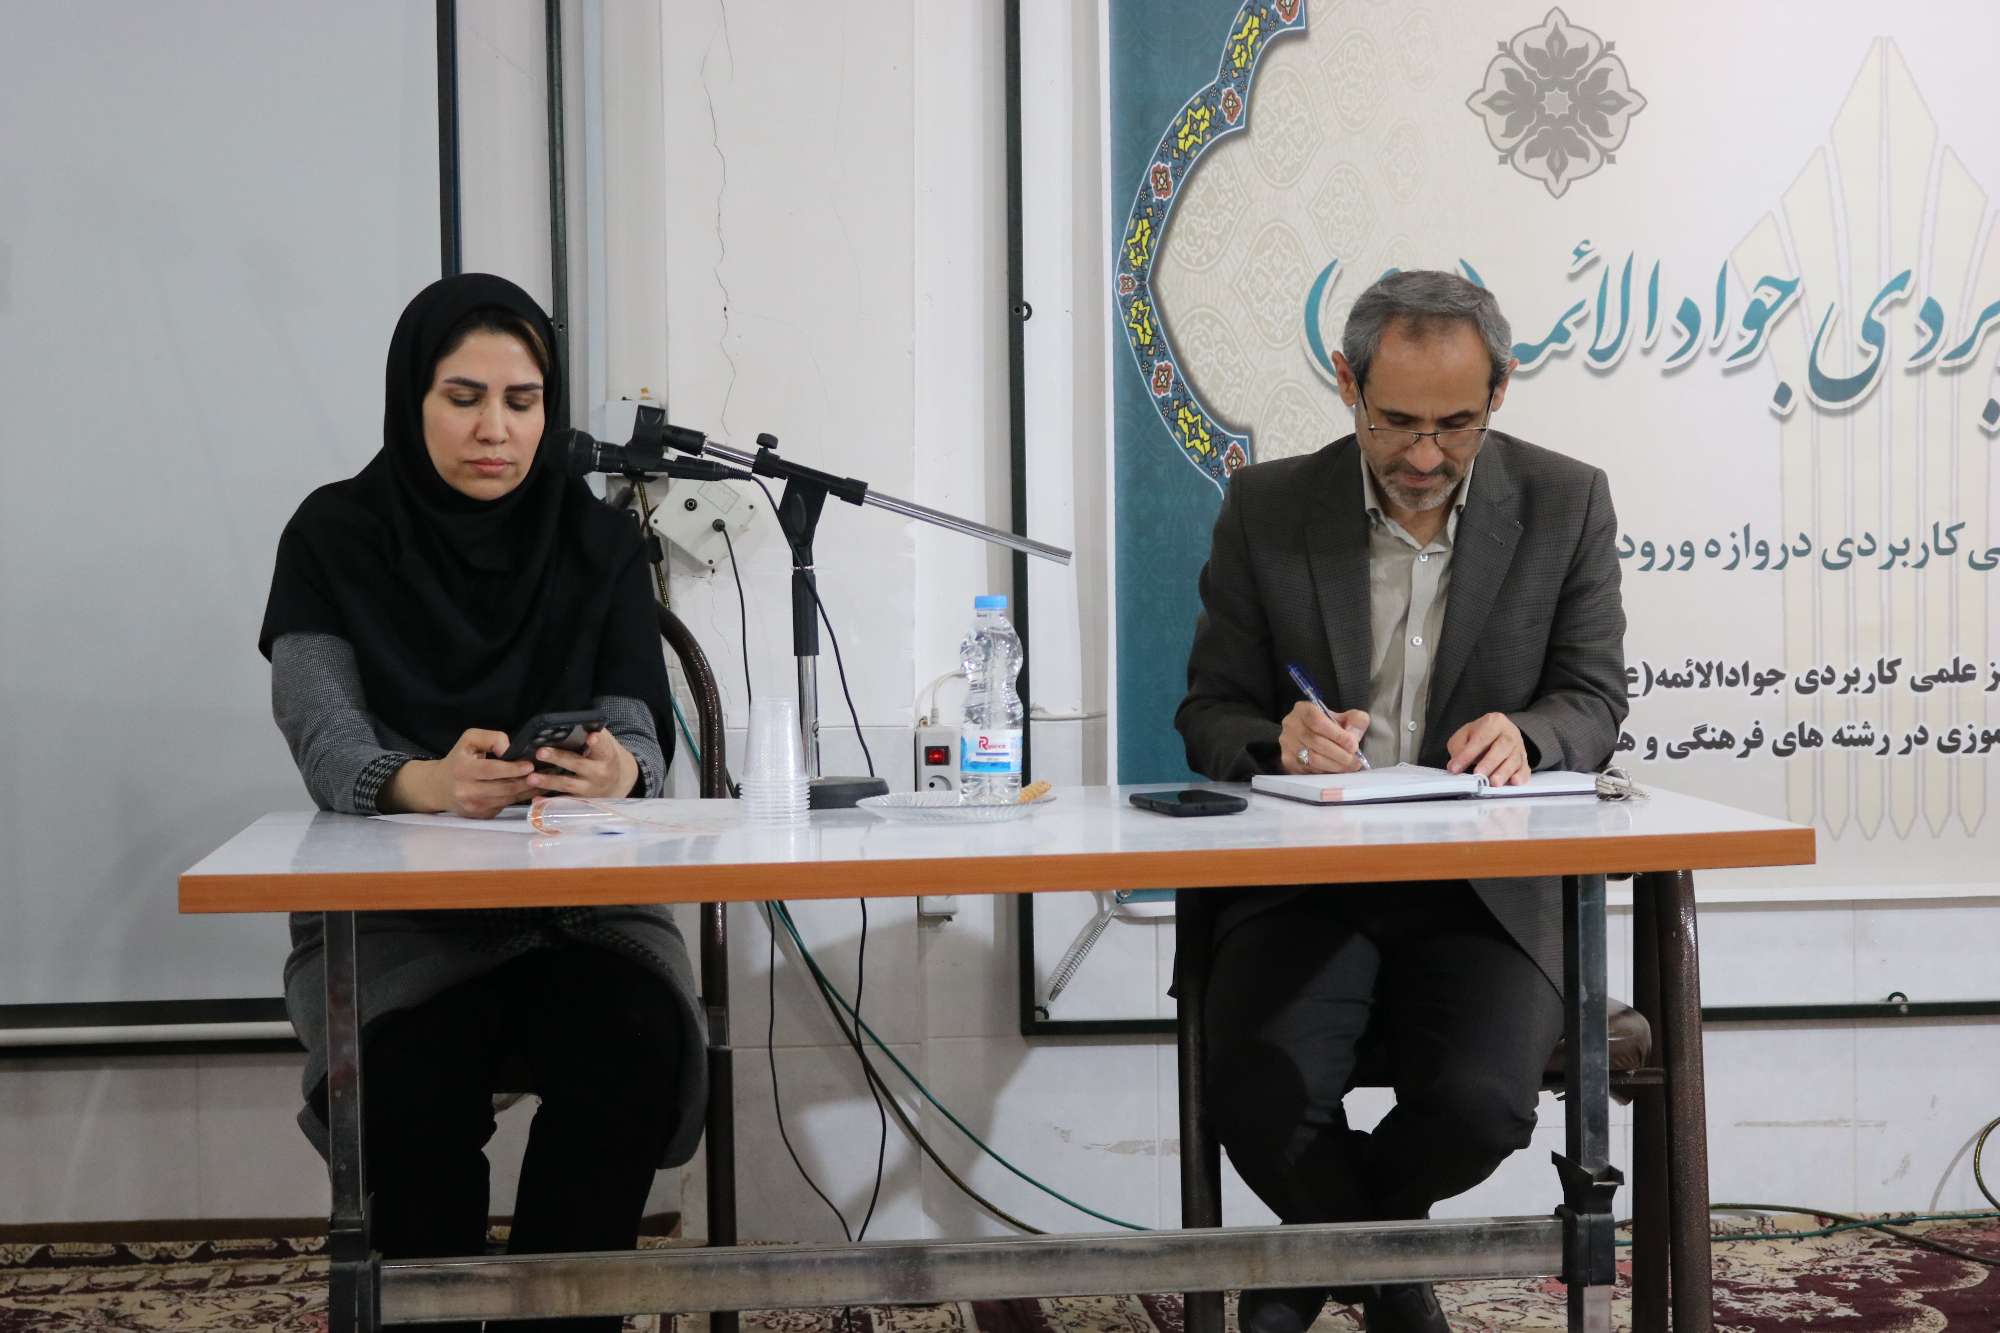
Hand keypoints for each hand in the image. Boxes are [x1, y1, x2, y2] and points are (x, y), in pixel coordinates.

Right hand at [390, 728, 534, 817]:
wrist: (439, 787)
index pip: (491, 770)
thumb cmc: (459, 759)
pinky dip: (519, 798)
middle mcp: (467, 791)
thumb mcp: (470, 740)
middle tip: (545, 773)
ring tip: (544, 780)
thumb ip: (491, 738)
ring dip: (527, 790)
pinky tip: (530, 789)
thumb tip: (510, 750)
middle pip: (503, 788)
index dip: (512, 769)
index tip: (530, 766)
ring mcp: (474, 806)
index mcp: (463, 769)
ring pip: (508, 799)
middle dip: (526, 781)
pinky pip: (505, 806)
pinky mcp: (481, 815)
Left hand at [525, 727, 639, 799]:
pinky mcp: (581, 800)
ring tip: (531, 777)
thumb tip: (574, 721)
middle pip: (578, 764)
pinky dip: (549, 801)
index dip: (597, 742)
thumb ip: (593, 733)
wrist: (618, 782)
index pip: (603, 747)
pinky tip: (536, 799)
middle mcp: (599, 773)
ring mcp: (589, 788)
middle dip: (559, 758)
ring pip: (567, 784)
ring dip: (549, 781)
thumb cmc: (606, 757)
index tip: (591, 737)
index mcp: (606, 755)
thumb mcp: (606, 744)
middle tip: (541, 752)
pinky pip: (563, 800)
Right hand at [1279, 702, 1369, 774]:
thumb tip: (1354, 735)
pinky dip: (1324, 771)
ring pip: (1311, 758)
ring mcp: (1287, 743)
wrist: (1311, 736)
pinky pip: (1308, 769)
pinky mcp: (1288, 760)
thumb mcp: (1345, 717)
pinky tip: (1335, 769)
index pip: (1317, 721)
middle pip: (1315, 742)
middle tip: (1354, 761)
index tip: (1353, 745)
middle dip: (1339, 754)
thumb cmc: (1329, 727)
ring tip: (1348, 766)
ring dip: (1334, 765)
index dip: (1337, 735)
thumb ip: (1355, 721)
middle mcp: (1291, 725)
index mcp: (1304, 709)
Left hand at [1446, 712, 1529, 785]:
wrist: (1498, 734)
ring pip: (1514, 759)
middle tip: (1479, 775)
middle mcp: (1510, 733)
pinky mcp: (1524, 761)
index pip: (1481, 738)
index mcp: (1494, 722)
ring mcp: (1519, 747)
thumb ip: (1459, 749)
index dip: (1467, 754)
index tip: (1455, 768)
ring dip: (1504, 772)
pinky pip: (1525, 768)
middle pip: (1503, 747)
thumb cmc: (1479, 736)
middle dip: (1490, 763)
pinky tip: (1514, 782)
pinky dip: (1520, 776)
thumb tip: (1455, 766)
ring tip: (1494, 783)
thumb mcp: (1464, 736)